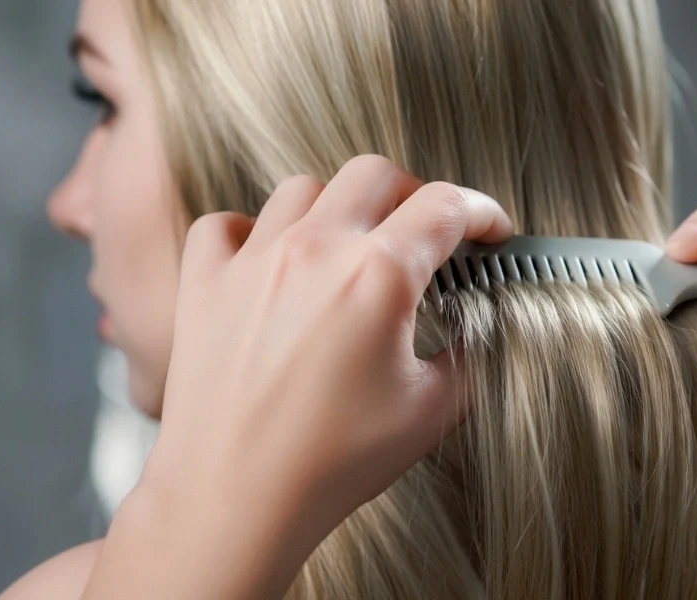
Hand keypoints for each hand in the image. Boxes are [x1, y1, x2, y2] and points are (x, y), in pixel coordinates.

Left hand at [85, 156, 511, 599]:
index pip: (447, 206)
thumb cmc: (333, 463)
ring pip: (303, 188)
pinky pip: (227, 223)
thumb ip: (467, 354)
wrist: (234, 500)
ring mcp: (253, 261)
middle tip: (426, 236)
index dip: (483, 212)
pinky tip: (273, 262)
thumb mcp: (431, 412)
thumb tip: (472, 325)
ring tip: (350, 250)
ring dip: (338, 209)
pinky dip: (254, 231)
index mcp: (378, 276)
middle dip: (413, 196)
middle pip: (376, 174)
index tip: (492, 230)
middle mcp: (314, 250)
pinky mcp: (205, 283)